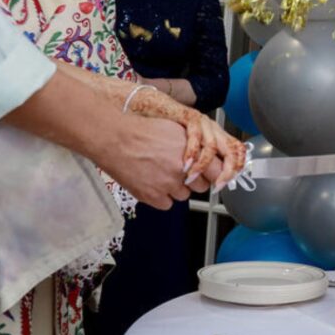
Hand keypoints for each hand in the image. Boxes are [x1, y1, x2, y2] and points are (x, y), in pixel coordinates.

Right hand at [127, 87, 246, 186]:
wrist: (115, 139)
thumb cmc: (142, 131)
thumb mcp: (176, 130)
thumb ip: (195, 144)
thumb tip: (209, 152)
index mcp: (192, 152)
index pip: (218, 171)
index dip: (216, 174)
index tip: (214, 175)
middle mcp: (182, 170)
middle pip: (202, 186)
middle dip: (194, 180)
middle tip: (181, 171)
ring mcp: (167, 185)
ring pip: (184, 195)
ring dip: (177, 188)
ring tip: (162, 174)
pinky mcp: (152, 196)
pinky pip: (166, 204)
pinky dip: (161, 197)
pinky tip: (153, 183)